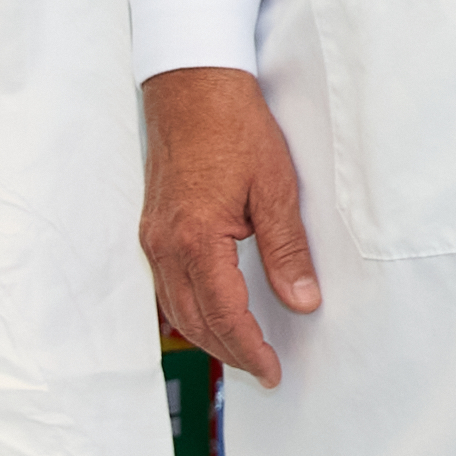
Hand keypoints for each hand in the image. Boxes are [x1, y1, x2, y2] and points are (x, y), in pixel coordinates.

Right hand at [138, 68, 318, 389]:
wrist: (192, 85)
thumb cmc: (235, 128)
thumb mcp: (275, 187)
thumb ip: (287, 250)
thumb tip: (303, 301)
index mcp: (197, 240)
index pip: (224, 315)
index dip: (250, 349)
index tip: (272, 371)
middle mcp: (166, 246)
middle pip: (194, 321)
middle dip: (228, 352)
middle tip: (262, 370)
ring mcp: (153, 238)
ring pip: (175, 308)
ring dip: (207, 335)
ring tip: (241, 350)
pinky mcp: (152, 227)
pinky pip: (165, 286)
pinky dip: (189, 310)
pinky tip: (210, 314)